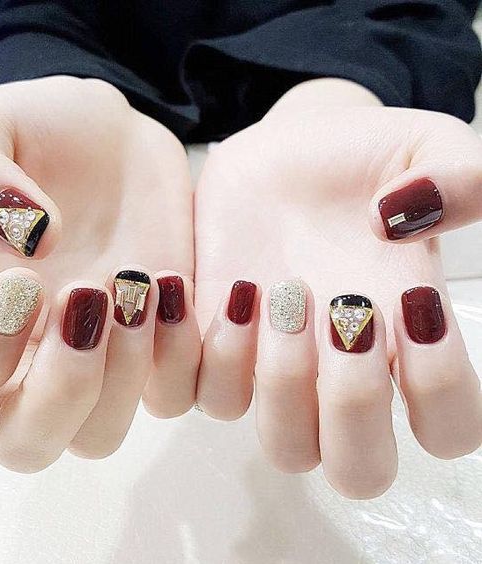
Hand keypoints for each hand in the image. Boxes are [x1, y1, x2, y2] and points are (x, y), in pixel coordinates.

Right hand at [0, 76, 200, 470]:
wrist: (121, 142)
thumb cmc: (44, 133)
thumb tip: (29, 242)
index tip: (21, 283)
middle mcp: (33, 354)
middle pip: (25, 444)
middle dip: (61, 388)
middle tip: (85, 295)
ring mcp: (103, 358)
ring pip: (100, 435)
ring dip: (123, 373)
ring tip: (140, 282)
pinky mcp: (161, 345)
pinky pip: (173, 395)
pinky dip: (182, 356)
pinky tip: (178, 285)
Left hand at [194, 79, 481, 498]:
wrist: (282, 153)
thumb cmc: (360, 158)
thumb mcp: (428, 146)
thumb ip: (462, 175)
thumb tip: (407, 219)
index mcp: (405, 339)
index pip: (448, 428)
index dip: (441, 386)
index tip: (411, 299)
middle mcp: (339, 373)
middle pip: (358, 470)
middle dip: (352, 405)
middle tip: (340, 312)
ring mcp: (270, 367)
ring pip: (282, 446)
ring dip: (278, 377)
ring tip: (270, 289)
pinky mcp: (207, 347)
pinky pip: (189, 398)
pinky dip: (194, 356)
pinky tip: (209, 286)